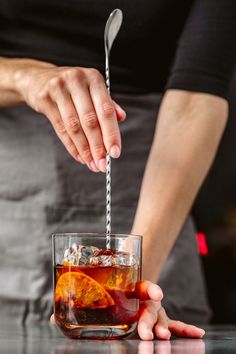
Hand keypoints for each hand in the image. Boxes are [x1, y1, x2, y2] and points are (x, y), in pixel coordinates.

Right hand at [14, 60, 125, 171]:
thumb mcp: (91, 89)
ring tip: (92, 163)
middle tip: (102, 164)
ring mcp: (59, 89)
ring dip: (85, 150)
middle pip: (90, 121)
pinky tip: (80, 157)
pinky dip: (72, 146)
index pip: (106, 110)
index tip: (115, 152)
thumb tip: (121, 118)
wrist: (37, 77)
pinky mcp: (44, 99)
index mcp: (93, 78)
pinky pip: (61, 128)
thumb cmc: (71, 86)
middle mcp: (76, 80)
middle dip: (98, 147)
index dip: (112, 134)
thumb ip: (107, 103)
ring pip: (74, 127)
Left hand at [50, 280, 204, 340]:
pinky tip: (197, 334)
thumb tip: (54, 315)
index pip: (142, 287)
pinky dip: (184, 328)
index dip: (150, 289)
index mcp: (131, 289)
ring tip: (165, 337)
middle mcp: (144, 298)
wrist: (126, 287)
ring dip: (164, 327)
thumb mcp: (96, 297)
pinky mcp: (157, 322)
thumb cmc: (111, 293)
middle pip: (149, 307)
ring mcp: (152, 310)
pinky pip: (173, 324)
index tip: (157, 293)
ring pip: (161, 318)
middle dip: (148, 320)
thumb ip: (77, 306)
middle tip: (145, 332)